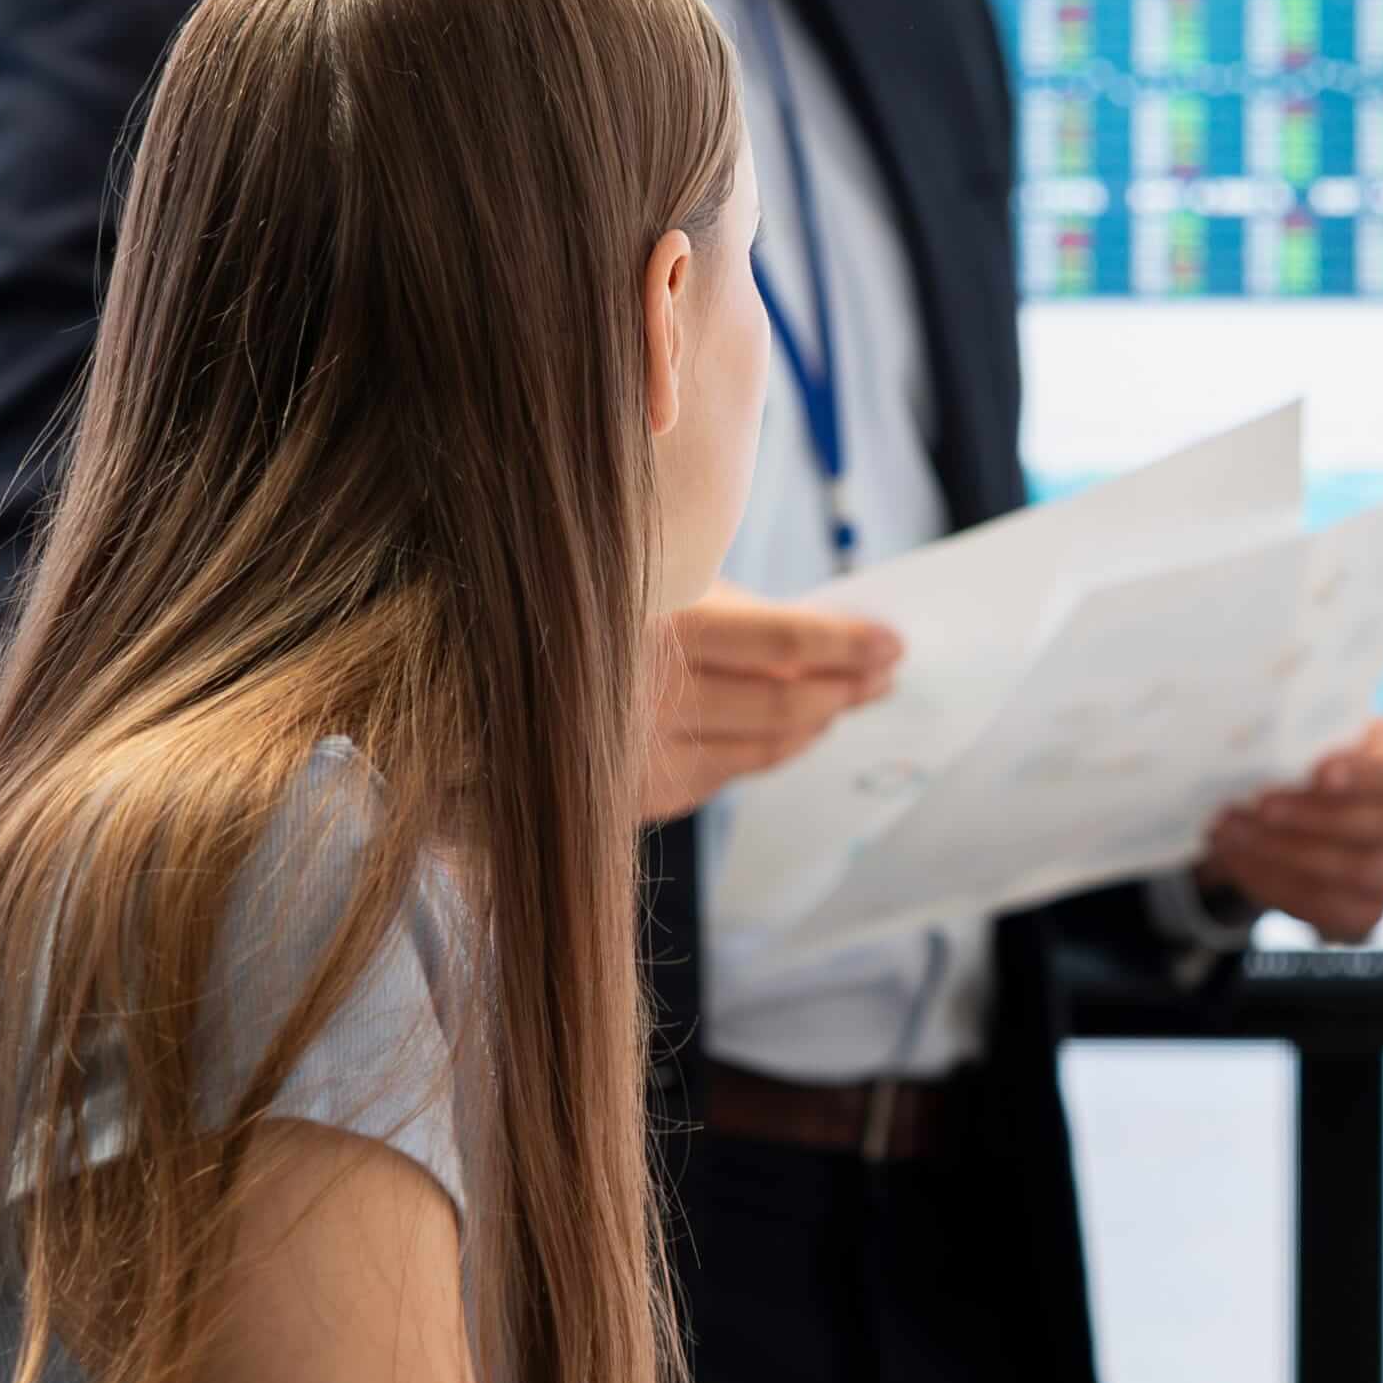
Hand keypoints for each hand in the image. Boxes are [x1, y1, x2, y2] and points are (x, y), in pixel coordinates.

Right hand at [634, 589, 901, 821]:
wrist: (490, 678)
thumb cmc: (610, 617)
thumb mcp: (668, 588)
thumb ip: (743, 613)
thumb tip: (833, 637)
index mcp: (663, 624)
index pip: (783, 642)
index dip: (847, 645)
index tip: (892, 643)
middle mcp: (651, 695)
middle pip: (782, 703)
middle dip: (845, 688)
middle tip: (882, 675)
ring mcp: (643, 754)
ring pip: (763, 748)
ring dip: (817, 723)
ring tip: (847, 699)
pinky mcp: (640, 794)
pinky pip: (728, 775)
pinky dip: (772, 750)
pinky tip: (795, 731)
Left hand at [1196, 718, 1382, 944]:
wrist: (1309, 796)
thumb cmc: (1317, 749)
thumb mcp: (1318, 728)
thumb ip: (1307, 736)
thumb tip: (1263, 750)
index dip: (1366, 773)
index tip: (1318, 772)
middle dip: (1314, 816)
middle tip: (1260, 805)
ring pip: (1357, 871)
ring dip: (1287, 853)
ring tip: (1235, 831)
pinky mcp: (1373, 908)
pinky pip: (1331, 909)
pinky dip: (1278, 885)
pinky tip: (1239, 860)